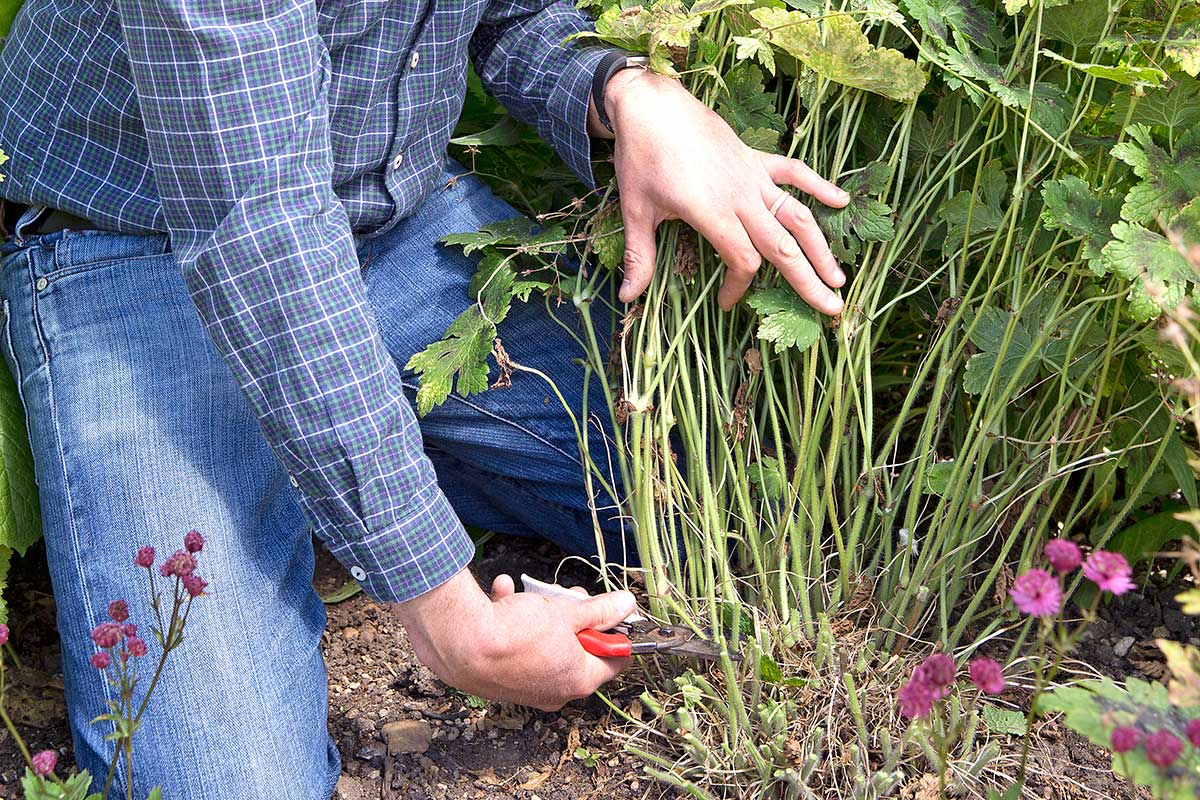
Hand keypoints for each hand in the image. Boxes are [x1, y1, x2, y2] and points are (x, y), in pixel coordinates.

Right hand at [392, 568, 634, 710]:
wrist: (460, 642)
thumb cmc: (515, 633)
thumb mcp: (567, 612)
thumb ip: (599, 610)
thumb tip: (626, 604)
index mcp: (578, 680)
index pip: (615, 660)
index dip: (615, 631)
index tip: (610, 611)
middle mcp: (554, 691)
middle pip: (578, 650)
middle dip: (574, 619)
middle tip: (569, 598)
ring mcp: (526, 688)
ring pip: (545, 645)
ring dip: (541, 615)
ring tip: (531, 595)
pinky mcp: (500, 680)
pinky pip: (515, 648)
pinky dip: (512, 622)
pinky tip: (503, 595)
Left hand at [603, 68, 849, 313]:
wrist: (650, 104)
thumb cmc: (642, 158)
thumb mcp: (636, 211)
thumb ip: (640, 257)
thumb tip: (627, 297)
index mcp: (712, 212)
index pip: (742, 261)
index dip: (738, 287)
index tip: (725, 303)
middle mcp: (740, 196)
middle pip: (783, 246)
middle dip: (808, 281)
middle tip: (832, 308)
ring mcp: (752, 176)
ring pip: (796, 215)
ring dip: (820, 246)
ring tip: (839, 275)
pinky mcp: (754, 158)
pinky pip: (794, 172)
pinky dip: (819, 185)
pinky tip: (842, 202)